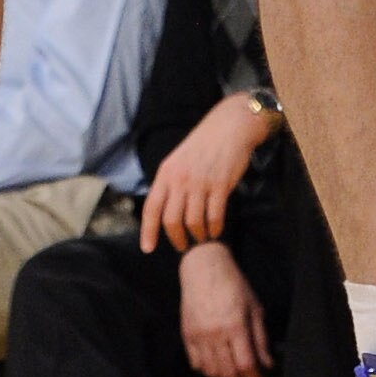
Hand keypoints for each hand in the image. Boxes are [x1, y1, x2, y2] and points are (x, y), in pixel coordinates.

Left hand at [139, 96, 268, 249]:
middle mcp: (180, 179)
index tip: (147, 249)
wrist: (228, 128)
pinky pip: (214, 216)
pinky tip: (216, 230)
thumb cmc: (202, 146)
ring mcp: (200, 183)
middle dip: (177, 239)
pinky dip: (214, 228)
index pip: (152, 207)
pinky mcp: (220, 186)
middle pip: (171, 220)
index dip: (148, 231)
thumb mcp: (178, 160)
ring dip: (197, 236)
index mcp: (166, 173)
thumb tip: (165, 211)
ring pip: (193, 222)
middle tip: (183, 246)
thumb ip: (171, 183)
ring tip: (201, 238)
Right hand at [178, 238, 273, 376]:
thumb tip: (267, 364)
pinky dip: (206, 370)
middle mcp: (215, 333)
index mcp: (235, 326)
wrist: (204, 267)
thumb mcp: (254, 308)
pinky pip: (195, 362)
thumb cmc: (233, 284)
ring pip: (211, 371)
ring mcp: (199, 335)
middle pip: (228, 372)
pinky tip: (216, 367)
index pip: (246, 364)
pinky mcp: (187, 333)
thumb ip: (260, 338)